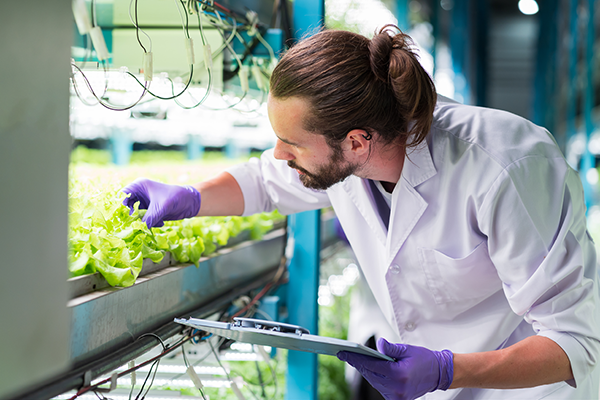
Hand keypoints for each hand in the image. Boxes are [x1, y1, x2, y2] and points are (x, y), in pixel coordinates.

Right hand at [121, 178, 200, 227]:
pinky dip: (150, 223)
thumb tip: (138, 229)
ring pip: (134, 216)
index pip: (123, 196)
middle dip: (132, 217)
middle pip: (126, 207)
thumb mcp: (161, 208)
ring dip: (143, 221)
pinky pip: (143, 220)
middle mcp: (139, 194)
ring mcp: (143, 203)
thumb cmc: (176, 198)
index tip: (125, 217)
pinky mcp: (149, 212)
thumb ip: (149, 218)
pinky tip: (161, 222)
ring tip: (155, 221)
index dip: (121, 206)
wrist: (190, 203)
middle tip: (136, 225)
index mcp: (139, 186)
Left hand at [337, 338, 452, 399]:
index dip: (355, 358)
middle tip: (345, 354)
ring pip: (373, 381)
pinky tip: (368, 368)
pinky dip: (374, 377)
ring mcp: (397, 397)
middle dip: (357, 363)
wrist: (438, 374)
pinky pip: (380, 387)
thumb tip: (379, 345)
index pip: (370, 365)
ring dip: (365, 370)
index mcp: (399, 375)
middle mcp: (397, 388)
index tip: (343, 353)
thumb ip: (391, 348)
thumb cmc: (424, 359)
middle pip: (370, 374)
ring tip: (354, 359)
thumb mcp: (407, 349)